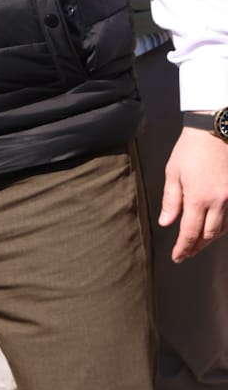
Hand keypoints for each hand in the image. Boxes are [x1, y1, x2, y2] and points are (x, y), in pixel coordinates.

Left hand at [159, 126, 227, 261]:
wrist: (215, 132)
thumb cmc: (190, 150)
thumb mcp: (173, 173)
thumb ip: (171, 200)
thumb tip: (167, 223)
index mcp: (198, 198)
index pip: (190, 233)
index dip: (183, 248)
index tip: (177, 257)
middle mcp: (219, 202)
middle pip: (209, 235)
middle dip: (197, 246)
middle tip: (185, 252)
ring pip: (223, 228)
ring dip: (210, 238)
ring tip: (197, 243)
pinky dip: (223, 226)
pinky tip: (214, 228)